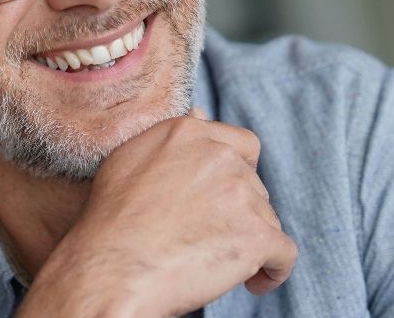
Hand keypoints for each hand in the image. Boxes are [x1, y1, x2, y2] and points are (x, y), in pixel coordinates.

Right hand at [19, 109, 297, 316]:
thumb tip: (201, 112)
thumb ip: (172, 137)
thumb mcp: (129, 160)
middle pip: (255, 186)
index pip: (243, 145)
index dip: (238, 175)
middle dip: (239, 212)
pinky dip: (273, 271)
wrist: (110, 269)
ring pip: (267, 220)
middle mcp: (219, 156)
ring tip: (213, 264)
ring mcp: (241, 194)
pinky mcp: (256, 234)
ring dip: (249, 242)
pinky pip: (283, 254)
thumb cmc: (110, 222)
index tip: (222, 200)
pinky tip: (253, 282)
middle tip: (205, 239)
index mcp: (189, 133)